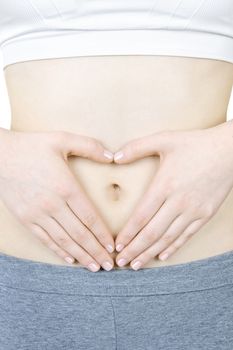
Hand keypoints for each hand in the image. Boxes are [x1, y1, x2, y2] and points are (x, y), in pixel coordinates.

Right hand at [0, 128, 114, 271]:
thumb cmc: (32, 146)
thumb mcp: (62, 139)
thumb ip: (89, 146)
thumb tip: (112, 156)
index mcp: (66, 187)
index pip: (90, 217)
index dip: (102, 235)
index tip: (112, 247)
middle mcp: (53, 204)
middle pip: (79, 234)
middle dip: (96, 251)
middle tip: (108, 266)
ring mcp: (37, 214)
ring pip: (64, 241)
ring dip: (80, 256)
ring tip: (93, 267)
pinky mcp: (26, 219)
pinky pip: (45, 239)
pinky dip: (58, 250)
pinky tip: (69, 259)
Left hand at [113, 126, 232, 269]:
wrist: (228, 150)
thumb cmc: (194, 143)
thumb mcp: (164, 139)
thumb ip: (136, 147)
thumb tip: (114, 157)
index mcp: (165, 185)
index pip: (141, 216)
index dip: (128, 234)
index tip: (117, 245)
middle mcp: (178, 202)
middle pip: (152, 233)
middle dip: (134, 250)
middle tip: (120, 262)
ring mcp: (194, 210)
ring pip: (168, 238)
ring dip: (150, 253)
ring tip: (136, 264)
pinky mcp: (205, 214)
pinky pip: (187, 236)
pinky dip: (173, 248)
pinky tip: (162, 256)